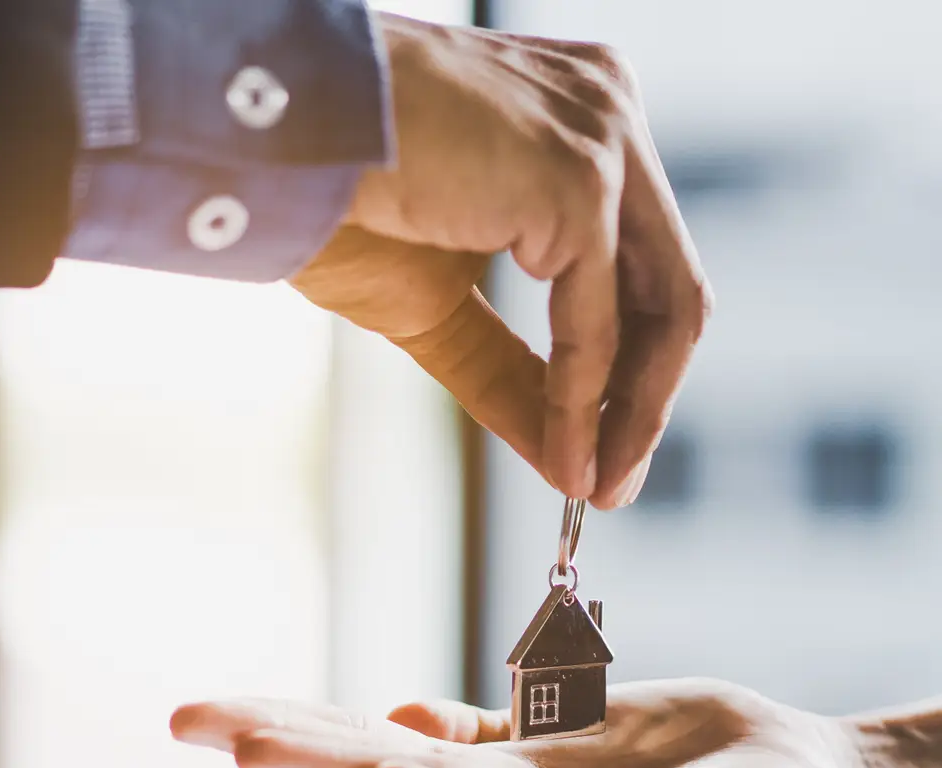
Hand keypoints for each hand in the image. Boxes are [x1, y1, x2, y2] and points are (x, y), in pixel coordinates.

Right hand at [311, 15, 712, 509]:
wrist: (269, 141)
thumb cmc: (336, 199)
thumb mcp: (441, 303)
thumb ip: (514, 372)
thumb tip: (569, 461)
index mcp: (584, 113)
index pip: (645, 259)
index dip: (634, 364)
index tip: (609, 449)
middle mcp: (610, 107)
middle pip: (672, 284)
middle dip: (648, 399)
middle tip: (614, 485)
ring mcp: (603, 139)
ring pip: (668, 305)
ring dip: (634, 414)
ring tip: (595, 486)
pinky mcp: (580, 180)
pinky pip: (596, 327)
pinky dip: (582, 405)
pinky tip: (563, 458)